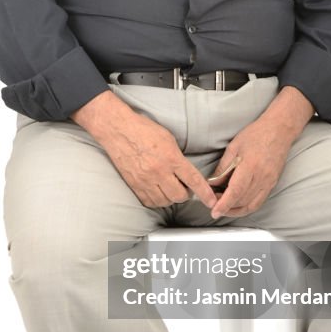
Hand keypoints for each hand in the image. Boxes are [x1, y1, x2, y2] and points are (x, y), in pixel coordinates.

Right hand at [70, 91, 217, 209]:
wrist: (118, 130)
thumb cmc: (143, 130)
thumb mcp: (168, 139)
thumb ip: (178, 157)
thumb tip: (186, 172)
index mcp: (171, 158)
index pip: (193, 180)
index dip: (205, 193)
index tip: (212, 202)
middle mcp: (159, 172)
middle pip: (179, 196)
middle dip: (185, 194)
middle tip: (183, 186)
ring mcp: (145, 180)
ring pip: (165, 201)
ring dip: (170, 197)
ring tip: (168, 187)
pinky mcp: (134, 185)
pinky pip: (149, 202)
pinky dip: (156, 200)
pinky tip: (157, 191)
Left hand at [208, 85, 313, 218]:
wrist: (280, 130)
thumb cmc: (256, 134)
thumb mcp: (234, 147)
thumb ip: (223, 167)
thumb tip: (213, 183)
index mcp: (250, 166)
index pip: (236, 191)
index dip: (224, 204)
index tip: (215, 212)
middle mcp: (262, 177)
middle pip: (242, 200)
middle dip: (226, 207)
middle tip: (213, 203)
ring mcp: (269, 182)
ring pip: (251, 205)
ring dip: (236, 210)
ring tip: (223, 207)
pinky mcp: (272, 184)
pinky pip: (259, 202)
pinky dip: (247, 207)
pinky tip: (237, 205)